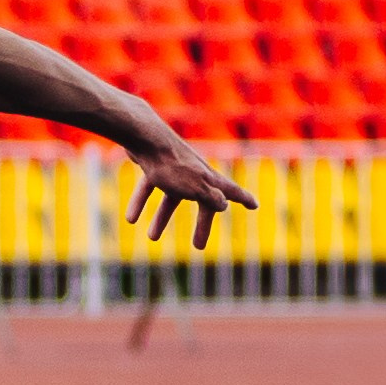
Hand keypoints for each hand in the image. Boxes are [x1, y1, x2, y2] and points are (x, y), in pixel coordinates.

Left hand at [122, 121, 257, 248]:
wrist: (145, 138)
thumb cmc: (172, 166)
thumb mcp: (195, 188)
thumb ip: (210, 198)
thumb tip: (223, 205)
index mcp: (208, 179)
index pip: (231, 191)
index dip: (243, 199)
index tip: (255, 205)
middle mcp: (194, 174)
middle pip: (201, 201)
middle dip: (200, 224)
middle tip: (198, 246)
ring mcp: (174, 169)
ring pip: (171, 197)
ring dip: (162, 218)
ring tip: (151, 238)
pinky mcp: (154, 165)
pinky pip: (149, 187)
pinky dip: (140, 202)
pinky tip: (131, 218)